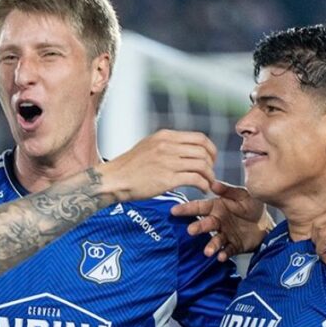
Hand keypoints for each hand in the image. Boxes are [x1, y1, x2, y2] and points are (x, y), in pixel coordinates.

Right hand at [99, 129, 216, 201]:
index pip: (199, 138)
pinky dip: (203, 185)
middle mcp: (168, 146)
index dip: (210, 149)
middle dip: (212, 164)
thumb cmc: (130, 167)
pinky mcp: (167, 179)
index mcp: (165, 136)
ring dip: (209, 176)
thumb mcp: (149, 145)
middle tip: (210, 174)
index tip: (211, 159)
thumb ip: (168, 144)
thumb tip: (185, 148)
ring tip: (207, 184)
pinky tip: (202, 190)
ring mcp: (168, 162)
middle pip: (203, 151)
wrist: (114, 180)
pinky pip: (195, 179)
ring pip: (202, 165)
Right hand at [170, 180, 271, 259]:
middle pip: (206, 225)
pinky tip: (220, 256)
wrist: (267, 224)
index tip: (174, 211)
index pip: (200, 207)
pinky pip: (227, 250)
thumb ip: (228, 190)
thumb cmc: (252, 206)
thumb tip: (213, 183)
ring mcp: (225, 235)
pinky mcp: (233, 246)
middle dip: (198, 228)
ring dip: (210, 246)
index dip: (187, 209)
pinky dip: (223, 254)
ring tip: (208, 251)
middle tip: (191, 230)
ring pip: (215, 241)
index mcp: (217, 208)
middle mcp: (218, 222)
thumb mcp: (242, 195)